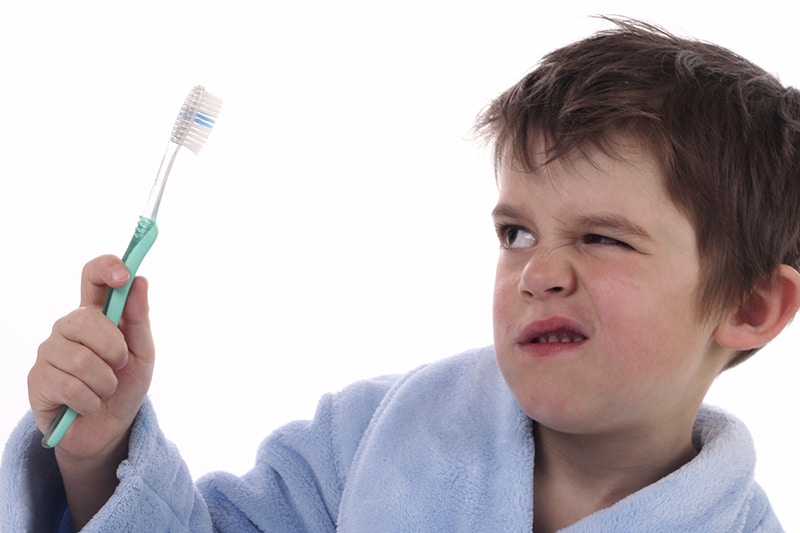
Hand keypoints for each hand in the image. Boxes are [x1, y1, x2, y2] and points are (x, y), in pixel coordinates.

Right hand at [28, 254, 154, 462]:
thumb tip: (139, 281)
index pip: (91, 277)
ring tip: (105, 389)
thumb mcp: (143, 352)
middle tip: (119, 366)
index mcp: (96, 314)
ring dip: (106, 382)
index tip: (123, 275)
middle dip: (114, 349)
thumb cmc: (126, 384)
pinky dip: (91, 401)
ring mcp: (49, 352)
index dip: (105, 269)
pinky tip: (88, 404)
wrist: (109, 429)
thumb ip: (139, 318)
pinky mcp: (38, 380)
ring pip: (81, 359)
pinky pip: (70, 387)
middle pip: (85, 320)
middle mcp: (68, 327)